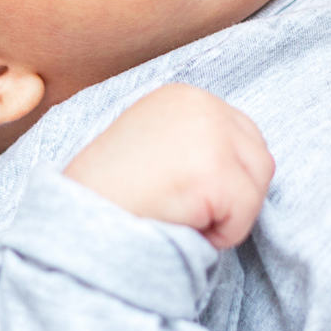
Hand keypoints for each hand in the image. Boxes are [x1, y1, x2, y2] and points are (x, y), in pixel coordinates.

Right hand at [65, 84, 274, 248]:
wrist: (70, 225)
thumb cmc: (109, 196)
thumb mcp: (153, 145)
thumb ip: (195, 141)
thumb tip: (243, 161)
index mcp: (184, 95)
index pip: (244, 136)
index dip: (225, 177)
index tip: (186, 194)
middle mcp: (202, 104)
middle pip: (260, 158)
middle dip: (233, 195)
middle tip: (187, 212)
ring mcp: (210, 134)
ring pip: (257, 185)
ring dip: (228, 215)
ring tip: (183, 218)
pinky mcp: (212, 171)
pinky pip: (245, 215)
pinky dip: (222, 235)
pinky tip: (183, 228)